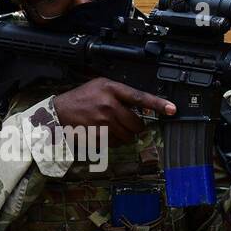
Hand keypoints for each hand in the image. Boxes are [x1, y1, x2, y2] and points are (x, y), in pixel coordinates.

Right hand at [52, 78, 175, 145]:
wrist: (58, 113)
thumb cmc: (80, 99)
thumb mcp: (99, 86)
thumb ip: (119, 93)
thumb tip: (138, 106)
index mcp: (111, 89)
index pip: (140, 97)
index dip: (158, 104)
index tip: (172, 109)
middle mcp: (109, 104)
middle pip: (136, 123)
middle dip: (136, 126)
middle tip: (128, 124)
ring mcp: (104, 121)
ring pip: (127, 135)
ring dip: (124, 135)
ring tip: (111, 127)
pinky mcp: (99, 135)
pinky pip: (116, 143)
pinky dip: (113, 141)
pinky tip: (103, 133)